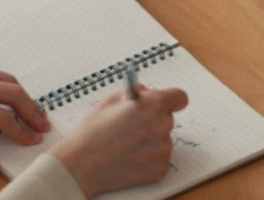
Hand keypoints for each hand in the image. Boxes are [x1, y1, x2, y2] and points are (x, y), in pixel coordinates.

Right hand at [48, 84, 188, 197]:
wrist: (83, 164)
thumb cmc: (93, 130)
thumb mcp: (111, 100)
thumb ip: (135, 94)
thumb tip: (146, 93)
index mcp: (152, 105)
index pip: (180, 97)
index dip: (170, 98)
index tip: (161, 101)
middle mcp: (162, 127)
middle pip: (167, 117)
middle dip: (153, 117)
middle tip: (131, 122)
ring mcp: (163, 150)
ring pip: (163, 137)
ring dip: (150, 136)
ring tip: (126, 140)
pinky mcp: (161, 169)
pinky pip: (159, 155)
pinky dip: (148, 154)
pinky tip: (129, 154)